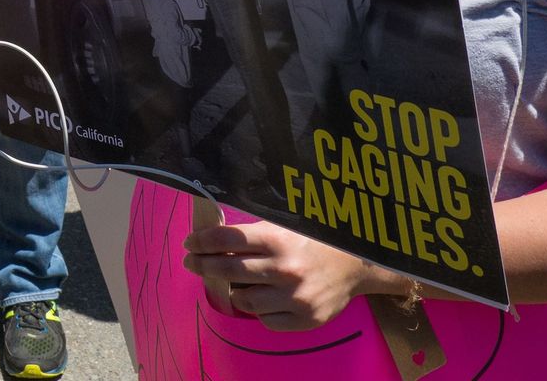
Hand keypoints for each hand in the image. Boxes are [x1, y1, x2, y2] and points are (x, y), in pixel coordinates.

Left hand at [183, 221, 388, 330]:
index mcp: (279, 239)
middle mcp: (285, 269)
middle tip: (192, 262)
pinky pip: (265, 320)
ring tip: (235, 283)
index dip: (202, 241)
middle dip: (203, 264)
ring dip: (234, 290)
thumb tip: (210, 237)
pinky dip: (259, 311)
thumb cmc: (313, 242)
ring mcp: (295, 298)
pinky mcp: (305, 319)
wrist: (355, 266)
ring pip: (243, 300)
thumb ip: (252, 233)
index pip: (227, 239)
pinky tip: (262, 299)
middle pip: (229, 268)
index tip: (190, 243)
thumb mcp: (284, 226)